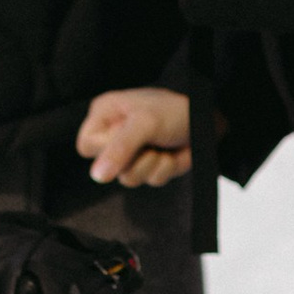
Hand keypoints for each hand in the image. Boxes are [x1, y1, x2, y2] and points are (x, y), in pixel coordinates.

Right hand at [77, 86, 192, 187]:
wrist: (206, 123)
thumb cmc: (174, 111)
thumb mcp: (144, 123)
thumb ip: (119, 148)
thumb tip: (97, 176)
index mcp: (105, 114)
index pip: (86, 146)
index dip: (105, 149)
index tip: (126, 137)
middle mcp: (114, 134)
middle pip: (106, 167)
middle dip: (133, 158)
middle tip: (148, 140)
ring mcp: (131, 153)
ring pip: (127, 178)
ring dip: (151, 164)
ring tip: (160, 146)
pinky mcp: (147, 167)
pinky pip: (148, 181)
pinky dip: (164, 169)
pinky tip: (170, 154)